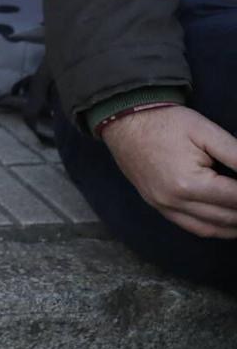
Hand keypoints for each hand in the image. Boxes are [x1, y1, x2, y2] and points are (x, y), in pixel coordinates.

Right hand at [101, 105, 236, 238]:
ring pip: (211, 228)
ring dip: (235, 225)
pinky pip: (191, 226)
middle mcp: (175, 202)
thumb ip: (236, 155)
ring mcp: (163, 206)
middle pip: (227, 217)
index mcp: (189, 184)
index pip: (236, 198)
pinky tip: (229, 222)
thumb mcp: (206, 132)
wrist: (124, 120)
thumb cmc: (166, 122)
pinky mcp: (157, 205)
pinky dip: (214, 228)